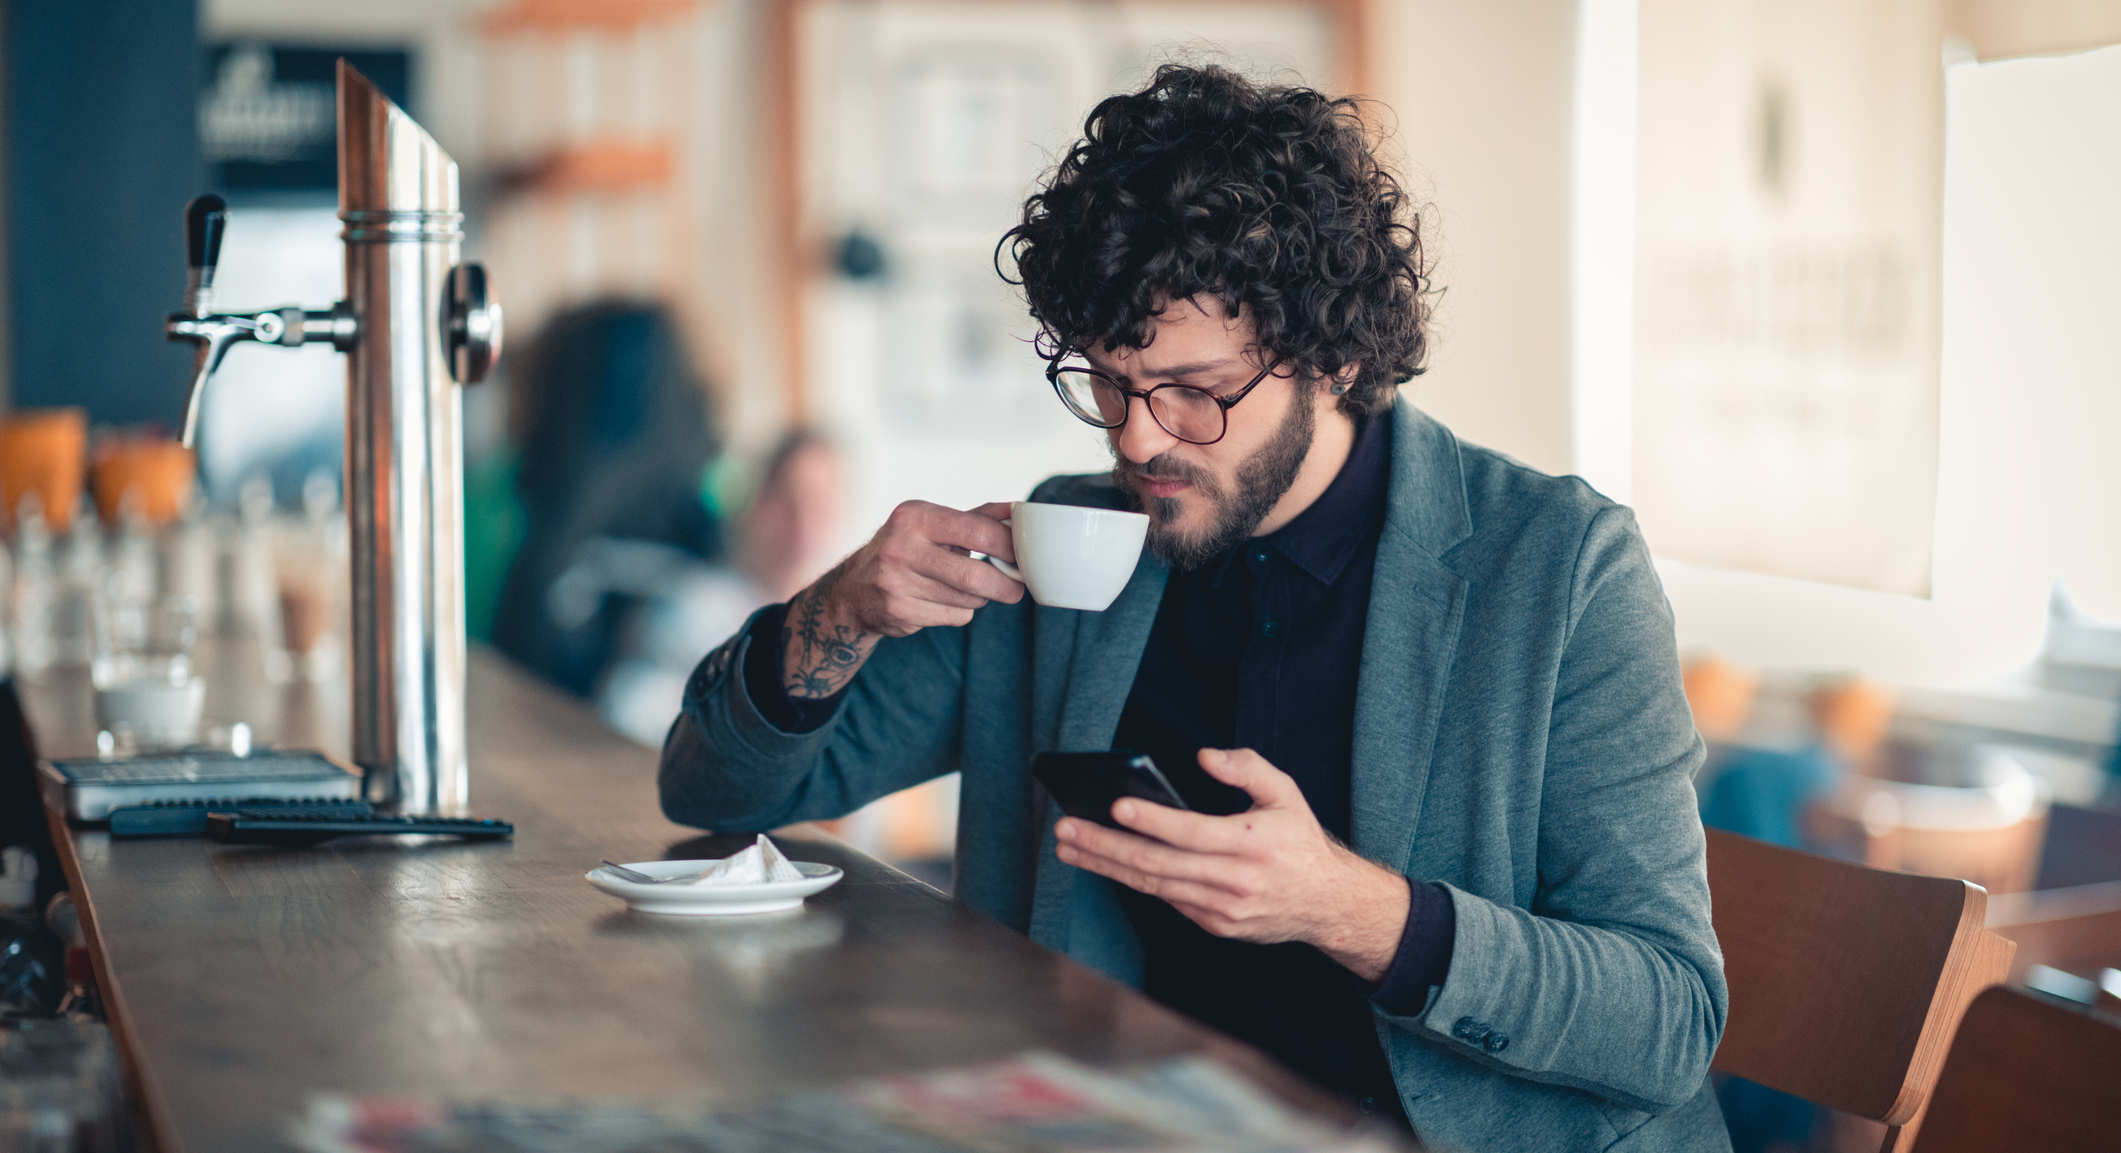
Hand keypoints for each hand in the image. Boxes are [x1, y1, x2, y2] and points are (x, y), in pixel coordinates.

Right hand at [782, 501, 1022, 697]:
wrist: (853, 589)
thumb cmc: (905, 549)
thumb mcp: (931, 524)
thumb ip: (975, 518)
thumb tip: (1017, 511)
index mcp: (915, 516)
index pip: (977, 531)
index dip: (1009, 546)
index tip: (1024, 555)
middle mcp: (902, 547)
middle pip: (974, 574)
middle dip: (1005, 584)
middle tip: (1018, 588)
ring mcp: (897, 581)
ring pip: (967, 599)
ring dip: (978, 598)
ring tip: (964, 589)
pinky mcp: (899, 611)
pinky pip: (953, 617)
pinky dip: (959, 613)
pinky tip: (940, 603)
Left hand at [1053, 747, 1410, 982]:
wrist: (1327, 904)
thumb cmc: (1300, 841)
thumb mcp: (1286, 792)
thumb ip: (1246, 767)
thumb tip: (1203, 757)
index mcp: (1252, 843)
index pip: (1191, 832)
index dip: (1151, 821)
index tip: (1115, 807)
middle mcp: (1235, 881)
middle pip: (1158, 864)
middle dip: (1105, 847)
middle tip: (1066, 830)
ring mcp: (1222, 910)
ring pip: (1154, 886)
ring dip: (1107, 867)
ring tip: (1070, 848)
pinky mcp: (1215, 926)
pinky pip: (1168, 900)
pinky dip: (1136, 881)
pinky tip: (1107, 864)